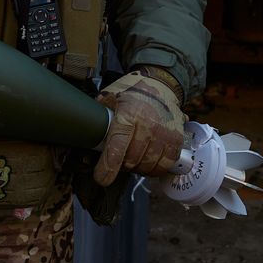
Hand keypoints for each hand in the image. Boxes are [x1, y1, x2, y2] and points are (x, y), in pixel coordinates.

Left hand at [93, 69, 185, 183]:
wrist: (161, 84)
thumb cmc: (131, 92)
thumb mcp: (110, 99)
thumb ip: (99, 119)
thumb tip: (85, 142)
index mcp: (129, 114)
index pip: (117, 146)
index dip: (108, 167)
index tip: (101, 178)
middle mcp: (149, 125)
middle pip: (132, 160)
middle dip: (121, 166)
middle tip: (117, 159)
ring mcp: (165, 133)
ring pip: (148, 166)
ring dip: (137, 168)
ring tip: (132, 158)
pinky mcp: (177, 140)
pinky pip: (165, 165)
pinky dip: (154, 168)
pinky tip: (147, 160)